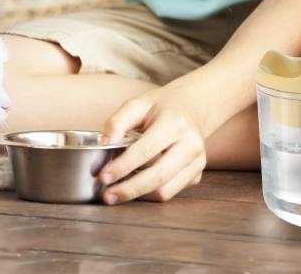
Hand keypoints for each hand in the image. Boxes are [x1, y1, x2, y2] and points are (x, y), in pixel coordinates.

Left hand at [98, 86, 207, 203]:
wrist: (192, 107)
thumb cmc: (160, 107)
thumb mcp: (138, 104)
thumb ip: (118, 122)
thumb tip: (103, 144)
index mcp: (175, 122)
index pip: (146, 150)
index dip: (123, 166)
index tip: (103, 177)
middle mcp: (191, 144)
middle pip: (158, 176)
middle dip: (129, 189)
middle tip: (107, 195)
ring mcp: (197, 161)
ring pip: (165, 191)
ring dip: (138, 196)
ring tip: (118, 192)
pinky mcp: (196, 174)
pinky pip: (170, 192)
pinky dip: (149, 194)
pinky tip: (135, 186)